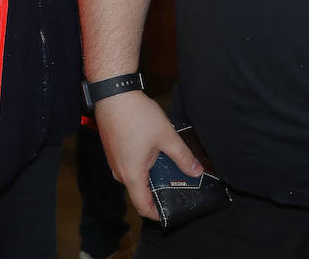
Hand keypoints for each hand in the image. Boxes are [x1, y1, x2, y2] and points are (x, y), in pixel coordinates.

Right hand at [93, 89, 201, 221]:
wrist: (113, 93)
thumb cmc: (137, 116)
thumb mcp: (166, 136)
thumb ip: (182, 156)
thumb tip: (196, 172)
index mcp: (132, 174)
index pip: (143, 206)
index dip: (158, 214)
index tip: (171, 212)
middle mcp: (119, 172)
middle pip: (140, 191)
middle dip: (158, 190)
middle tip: (177, 182)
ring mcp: (113, 160)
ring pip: (134, 176)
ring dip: (151, 174)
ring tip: (168, 163)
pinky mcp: (112, 149)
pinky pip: (128, 165)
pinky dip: (142, 163)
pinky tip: (154, 150)